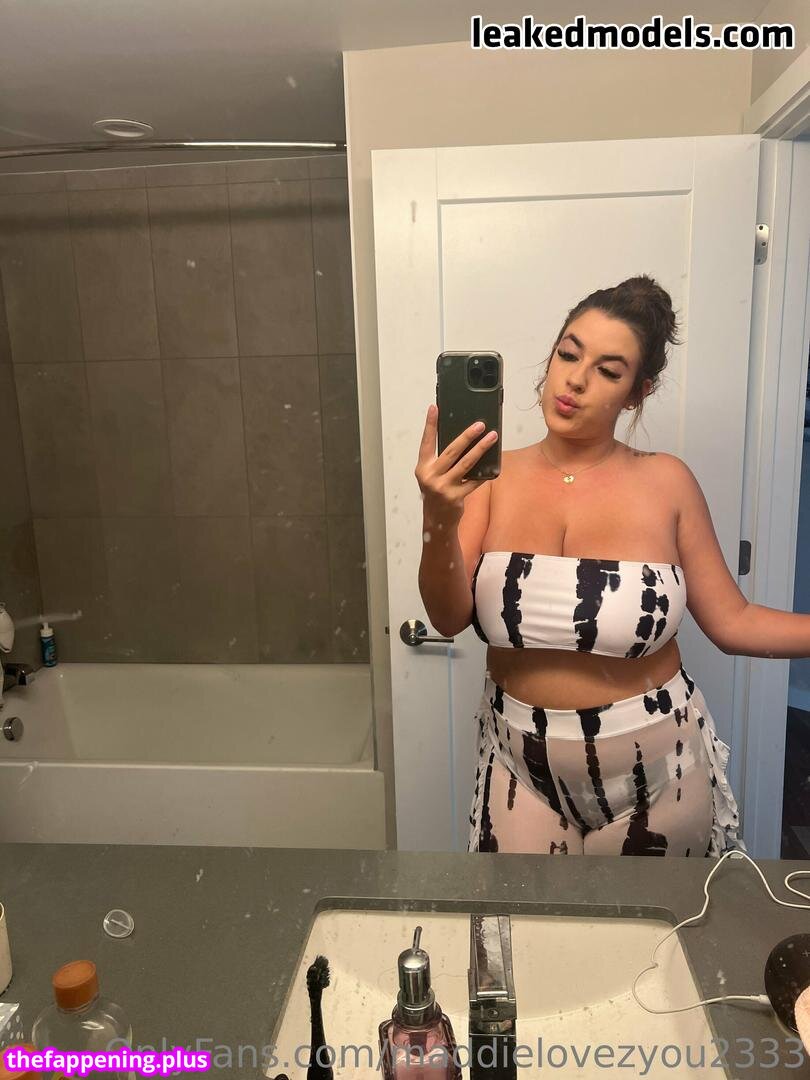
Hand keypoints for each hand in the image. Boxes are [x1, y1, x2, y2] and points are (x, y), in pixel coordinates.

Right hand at [414, 404, 497, 521]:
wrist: (436, 520)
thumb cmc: (435, 492)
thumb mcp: (432, 474)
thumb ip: (441, 459)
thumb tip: (462, 439)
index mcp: (423, 467)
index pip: (426, 442)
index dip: (430, 424)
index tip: (435, 408)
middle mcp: (431, 476)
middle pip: (452, 451)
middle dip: (467, 436)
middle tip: (480, 425)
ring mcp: (443, 487)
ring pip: (466, 464)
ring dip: (481, 449)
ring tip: (492, 437)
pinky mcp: (456, 497)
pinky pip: (474, 481)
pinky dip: (484, 473)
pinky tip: (494, 464)